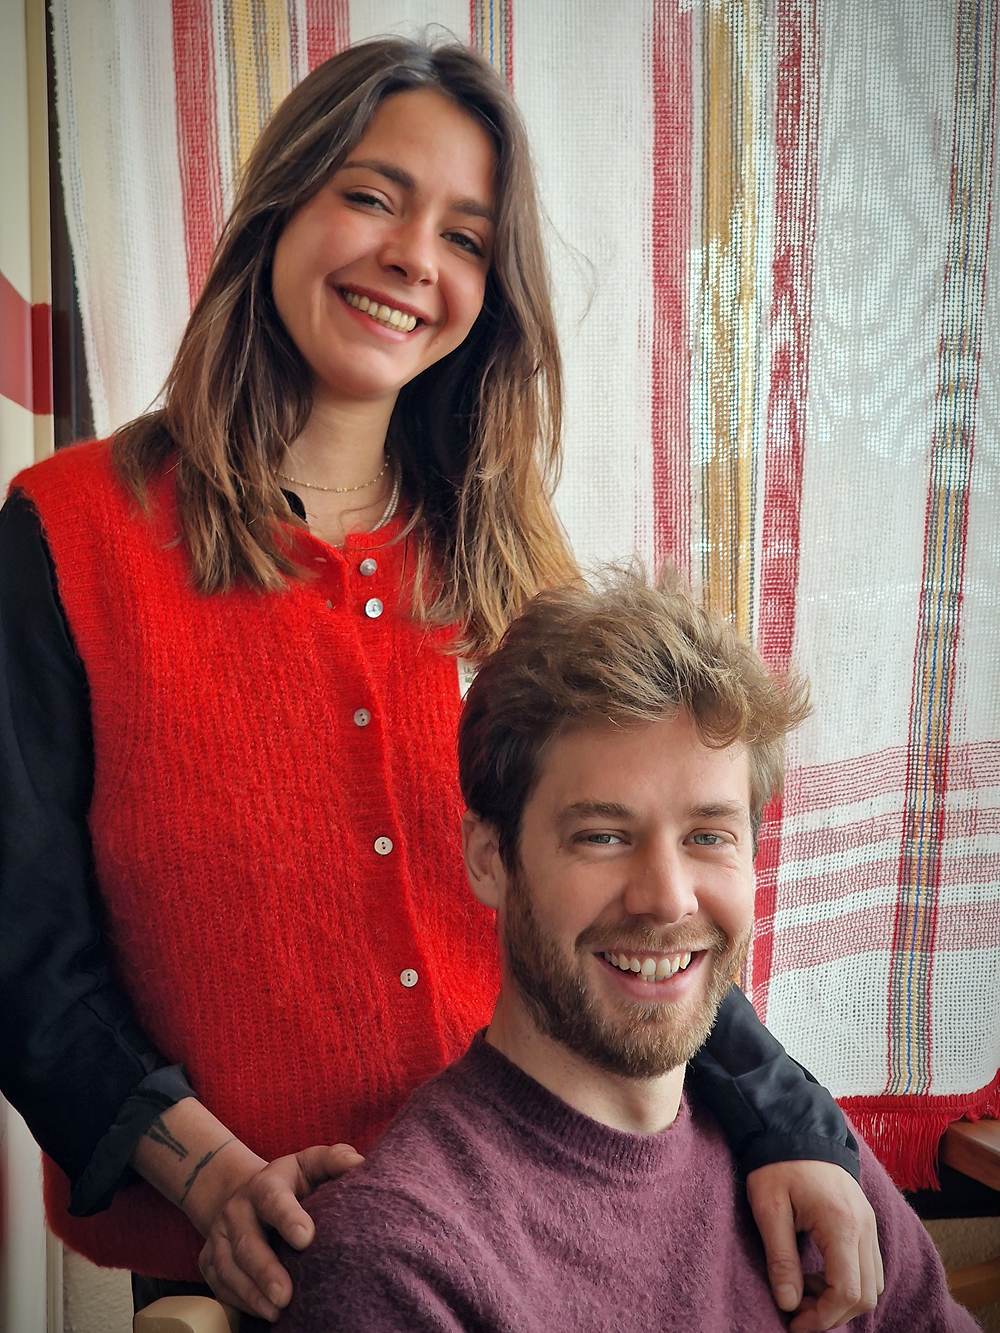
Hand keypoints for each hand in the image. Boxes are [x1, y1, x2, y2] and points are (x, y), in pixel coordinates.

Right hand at [198, 1143, 363, 1321]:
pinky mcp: (209, 1260)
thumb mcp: (310, 1164)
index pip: (273, 1199)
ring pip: (228, 1268)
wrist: (243, 1194)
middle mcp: (237, 1209)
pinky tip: (260, 1313)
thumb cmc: (289, 1184)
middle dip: (265, 1270)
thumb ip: (334, 1160)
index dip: (287, 1217)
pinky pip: (219, 1285)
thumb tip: (358, 1164)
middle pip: (247, 1242)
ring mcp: (220, 1236)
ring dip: (251, 1293)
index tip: (306, 1238)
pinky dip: (238, 1302)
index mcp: (264, 1184)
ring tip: (275, 1312)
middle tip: (286, 1295)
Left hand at [746, 1159, 883, 1331]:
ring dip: (841, 1299)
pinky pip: (868, 1266)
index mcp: (842, 1223)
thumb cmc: (777, 1163)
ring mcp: (869, 1223)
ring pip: (871, 1284)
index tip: (793, 1324)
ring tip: (802, 1290)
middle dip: (832, 1313)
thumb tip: (788, 1304)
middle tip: (796, 1312)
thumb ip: (780, 1258)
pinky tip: (816, 1274)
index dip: (822, 1318)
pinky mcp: (865, 1221)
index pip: (847, 1291)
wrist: (794, 1126)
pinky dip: (847, 1281)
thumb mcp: (768, 1208)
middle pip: (866, 1295)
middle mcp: (865, 1226)